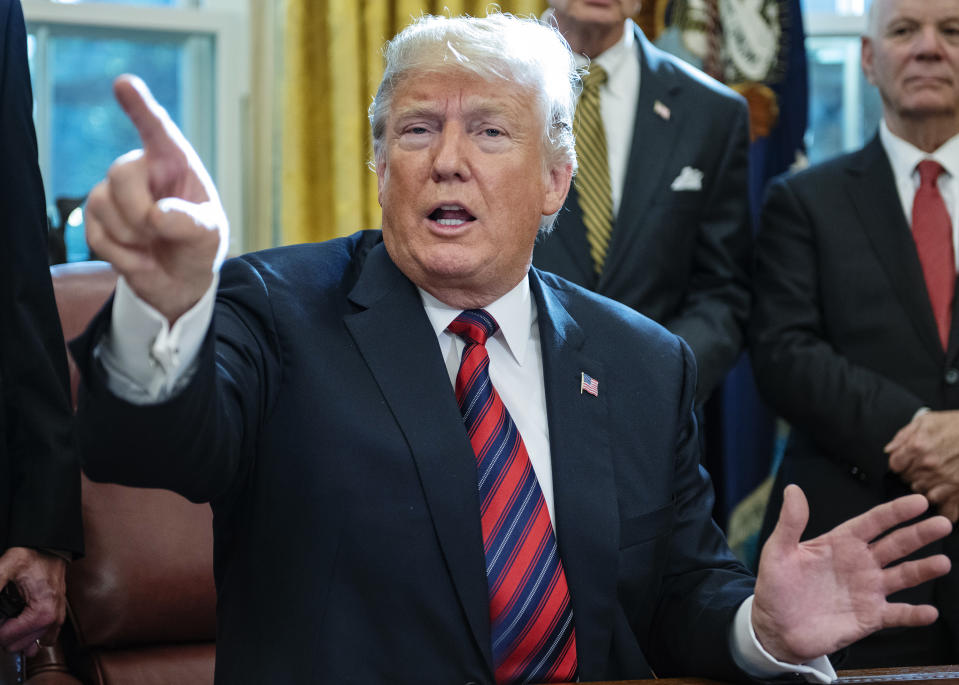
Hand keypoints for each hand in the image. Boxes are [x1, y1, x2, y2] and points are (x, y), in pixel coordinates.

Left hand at [0, 548, 66, 656]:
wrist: (50, 546)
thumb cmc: (32, 555)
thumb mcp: (5, 567)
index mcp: (42, 610)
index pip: (9, 638)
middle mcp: (53, 618)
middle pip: (19, 645)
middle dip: (5, 633)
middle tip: (3, 613)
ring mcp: (58, 618)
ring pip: (31, 645)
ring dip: (17, 637)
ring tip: (10, 620)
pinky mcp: (58, 616)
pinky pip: (45, 638)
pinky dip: (31, 636)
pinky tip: (22, 625)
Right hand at [85, 74, 227, 323]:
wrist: (178, 280)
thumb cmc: (198, 245)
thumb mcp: (209, 235)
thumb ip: (192, 223)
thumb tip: (156, 215)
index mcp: (174, 164)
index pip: (157, 130)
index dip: (140, 106)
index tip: (125, 83)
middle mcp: (141, 170)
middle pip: (121, 173)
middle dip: (140, 211)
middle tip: (162, 233)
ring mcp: (113, 192)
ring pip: (103, 204)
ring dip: (134, 238)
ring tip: (154, 245)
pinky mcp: (96, 219)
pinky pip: (96, 235)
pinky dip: (124, 257)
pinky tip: (140, 257)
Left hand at [751, 485, 950, 664]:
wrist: (775, 628)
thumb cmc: (776, 587)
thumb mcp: (778, 552)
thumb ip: (790, 523)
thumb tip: (793, 490)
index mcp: (840, 543)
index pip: (873, 522)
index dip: (895, 512)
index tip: (919, 502)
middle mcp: (859, 564)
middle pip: (895, 545)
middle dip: (919, 534)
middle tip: (944, 523)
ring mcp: (867, 590)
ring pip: (902, 576)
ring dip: (923, 569)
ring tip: (942, 563)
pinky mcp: (870, 617)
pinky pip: (897, 614)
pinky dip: (913, 614)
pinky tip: (929, 612)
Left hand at [887, 410, 958, 520]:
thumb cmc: (958, 425)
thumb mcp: (927, 420)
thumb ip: (904, 435)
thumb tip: (889, 450)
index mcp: (917, 447)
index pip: (895, 466)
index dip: (902, 464)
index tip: (910, 462)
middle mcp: (929, 466)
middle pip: (908, 481)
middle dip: (915, 476)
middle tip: (929, 469)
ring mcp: (945, 481)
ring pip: (924, 495)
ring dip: (930, 489)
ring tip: (941, 479)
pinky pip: (947, 511)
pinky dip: (946, 507)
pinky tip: (949, 495)